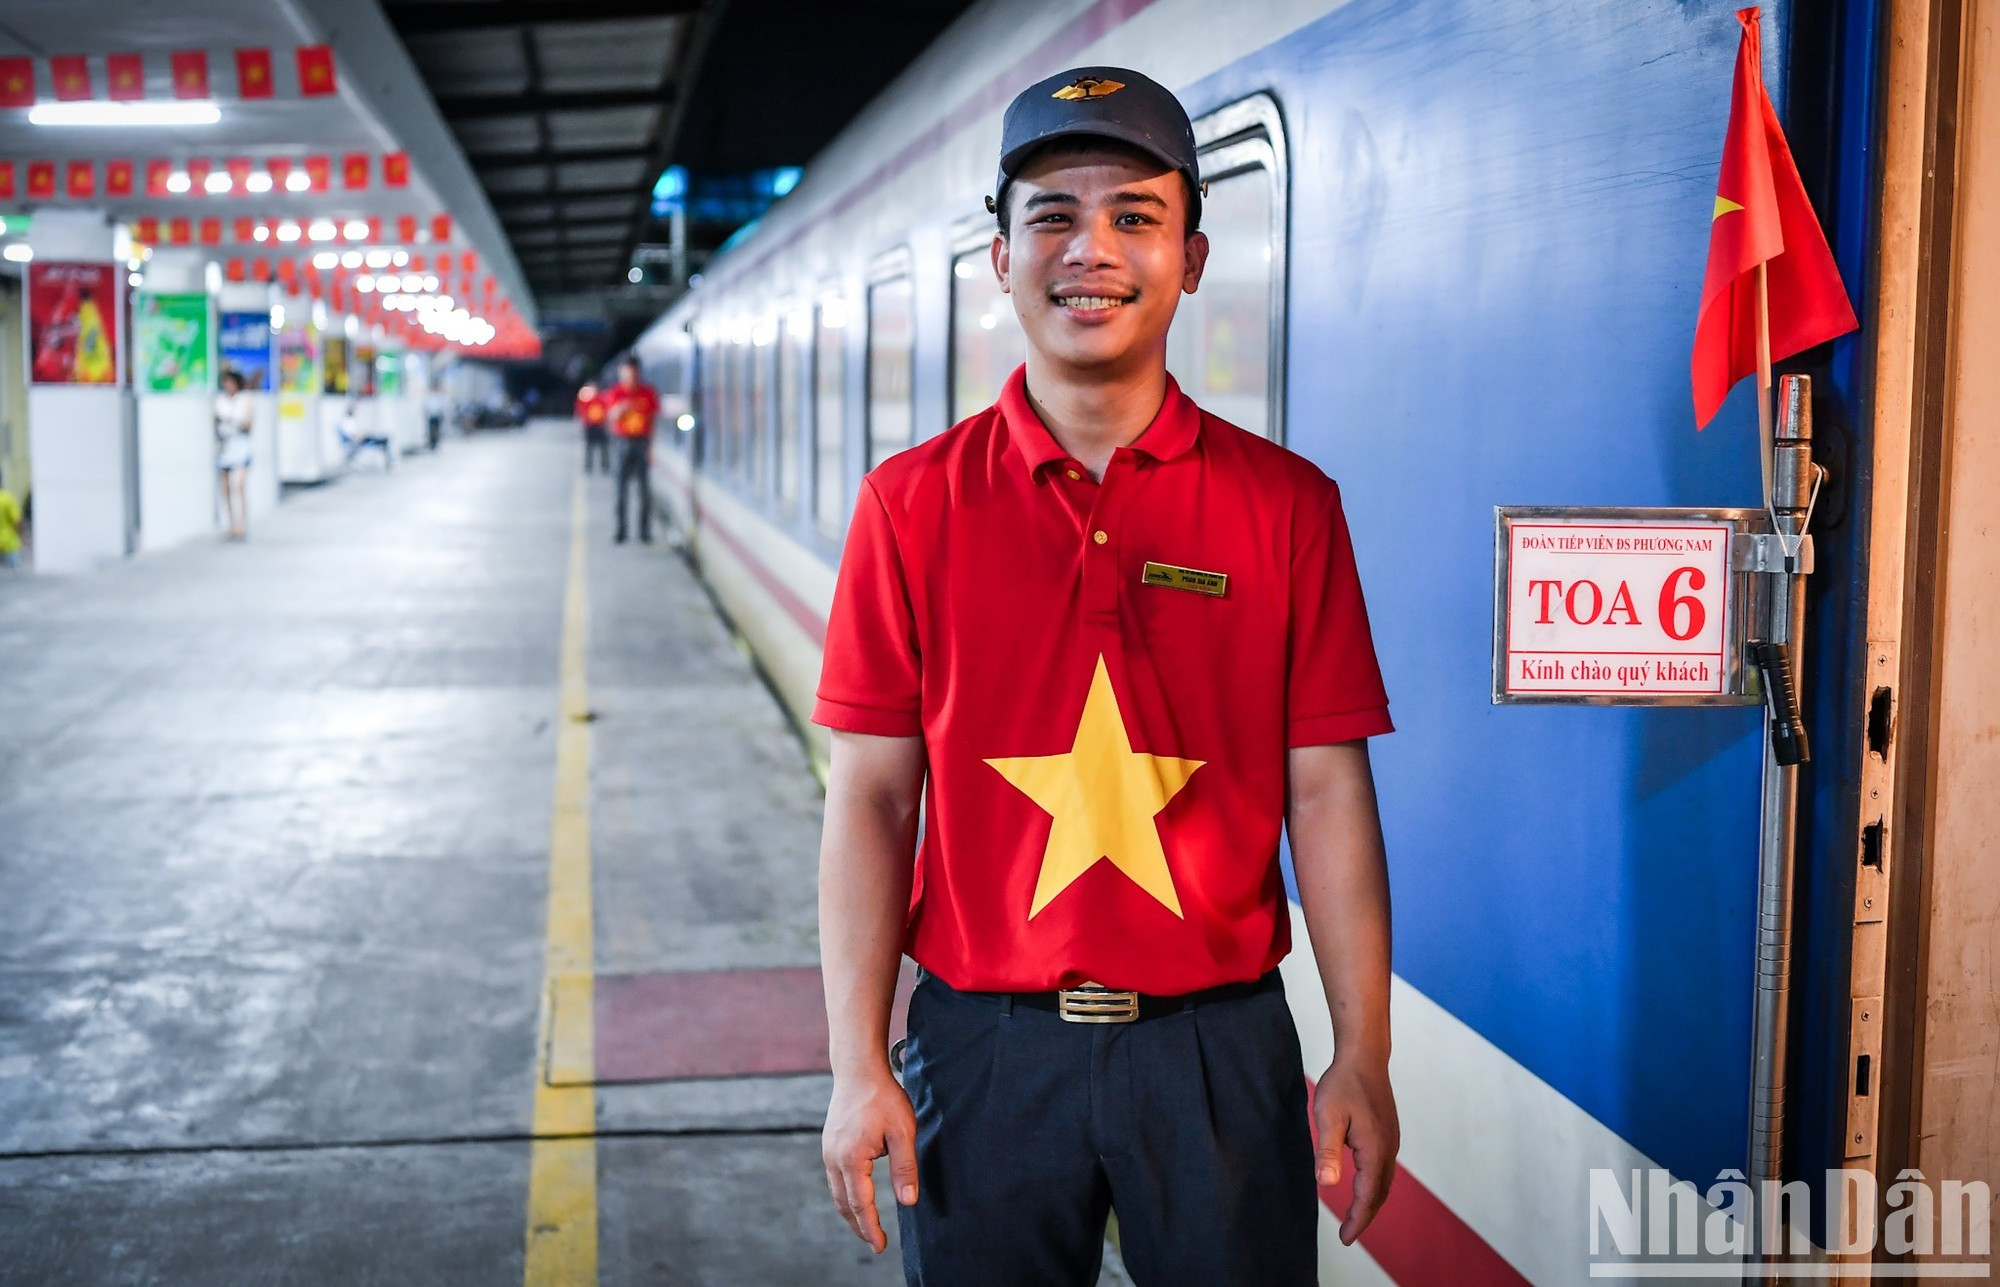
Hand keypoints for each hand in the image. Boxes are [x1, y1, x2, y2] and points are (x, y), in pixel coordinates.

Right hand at [822, 1065, 918, 1252]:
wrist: (859, 1070)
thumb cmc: (883, 1098)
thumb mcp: (903, 1132)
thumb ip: (905, 1168)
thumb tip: (908, 1201)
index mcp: (851, 1159)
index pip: (860, 1204)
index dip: (870, 1228)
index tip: (879, 1247)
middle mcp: (834, 1158)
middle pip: (843, 1204)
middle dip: (859, 1226)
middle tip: (874, 1243)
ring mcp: (828, 1151)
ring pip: (837, 1192)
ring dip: (850, 1212)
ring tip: (866, 1227)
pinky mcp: (829, 1144)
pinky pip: (835, 1178)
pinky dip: (845, 1195)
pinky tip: (856, 1198)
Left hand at [1313, 1054, 1398, 1244]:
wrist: (1365, 1057)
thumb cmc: (1343, 1084)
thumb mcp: (1328, 1117)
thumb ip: (1328, 1152)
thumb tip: (1326, 1185)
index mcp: (1374, 1151)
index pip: (1367, 1196)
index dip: (1356, 1220)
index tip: (1345, 1238)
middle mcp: (1388, 1149)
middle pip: (1379, 1194)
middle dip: (1364, 1216)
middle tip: (1348, 1234)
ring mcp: (1391, 1141)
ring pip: (1384, 1182)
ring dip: (1371, 1202)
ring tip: (1354, 1216)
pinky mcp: (1389, 1134)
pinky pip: (1384, 1169)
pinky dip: (1375, 1186)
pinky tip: (1363, 1186)